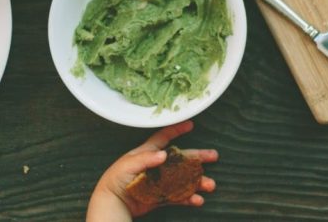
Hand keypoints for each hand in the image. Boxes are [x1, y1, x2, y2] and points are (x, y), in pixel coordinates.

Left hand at [86, 120, 217, 221]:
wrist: (113, 203)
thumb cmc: (117, 180)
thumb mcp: (128, 166)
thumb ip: (145, 159)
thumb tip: (164, 154)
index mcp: (148, 153)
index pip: (164, 138)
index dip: (177, 130)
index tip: (190, 124)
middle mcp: (158, 166)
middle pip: (182, 159)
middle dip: (198, 157)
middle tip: (214, 156)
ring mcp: (161, 181)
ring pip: (184, 178)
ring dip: (198, 181)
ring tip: (210, 185)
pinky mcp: (162, 197)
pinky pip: (179, 196)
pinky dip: (189, 198)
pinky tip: (198, 200)